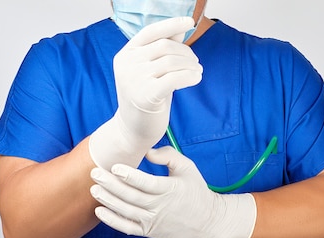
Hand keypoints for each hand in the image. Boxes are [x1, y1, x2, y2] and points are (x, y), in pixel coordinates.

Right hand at [89, 17, 202, 168]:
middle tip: (196, 63)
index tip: (189, 22)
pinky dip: (190, 76)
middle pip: (165, 46)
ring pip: (172, 62)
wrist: (133, 130)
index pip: (150, 32)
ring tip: (197, 72)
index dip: (171, 24)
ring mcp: (134, 79)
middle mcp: (127, 64)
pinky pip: (175, 78)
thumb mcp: (151, 71)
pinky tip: (196, 79)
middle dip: (186, 53)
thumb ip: (162, 50)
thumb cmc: (145, 98)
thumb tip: (180, 28)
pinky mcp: (146, 95)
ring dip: (190, 65)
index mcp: (125, 54)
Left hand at [90, 146, 256, 237]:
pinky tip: (100, 211)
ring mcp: (154, 221)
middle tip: (95, 173)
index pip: (146, 183)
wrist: (208, 220)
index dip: (129, 175)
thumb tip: (146, 152)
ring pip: (126, 211)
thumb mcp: (188, 167)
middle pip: (132, 196)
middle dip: (111, 185)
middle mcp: (161, 207)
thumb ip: (168, 155)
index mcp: (171, 189)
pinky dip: (112, 221)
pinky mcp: (149, 232)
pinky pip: (127, 228)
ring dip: (108, 201)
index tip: (115, 167)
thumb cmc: (196, 190)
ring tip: (94, 189)